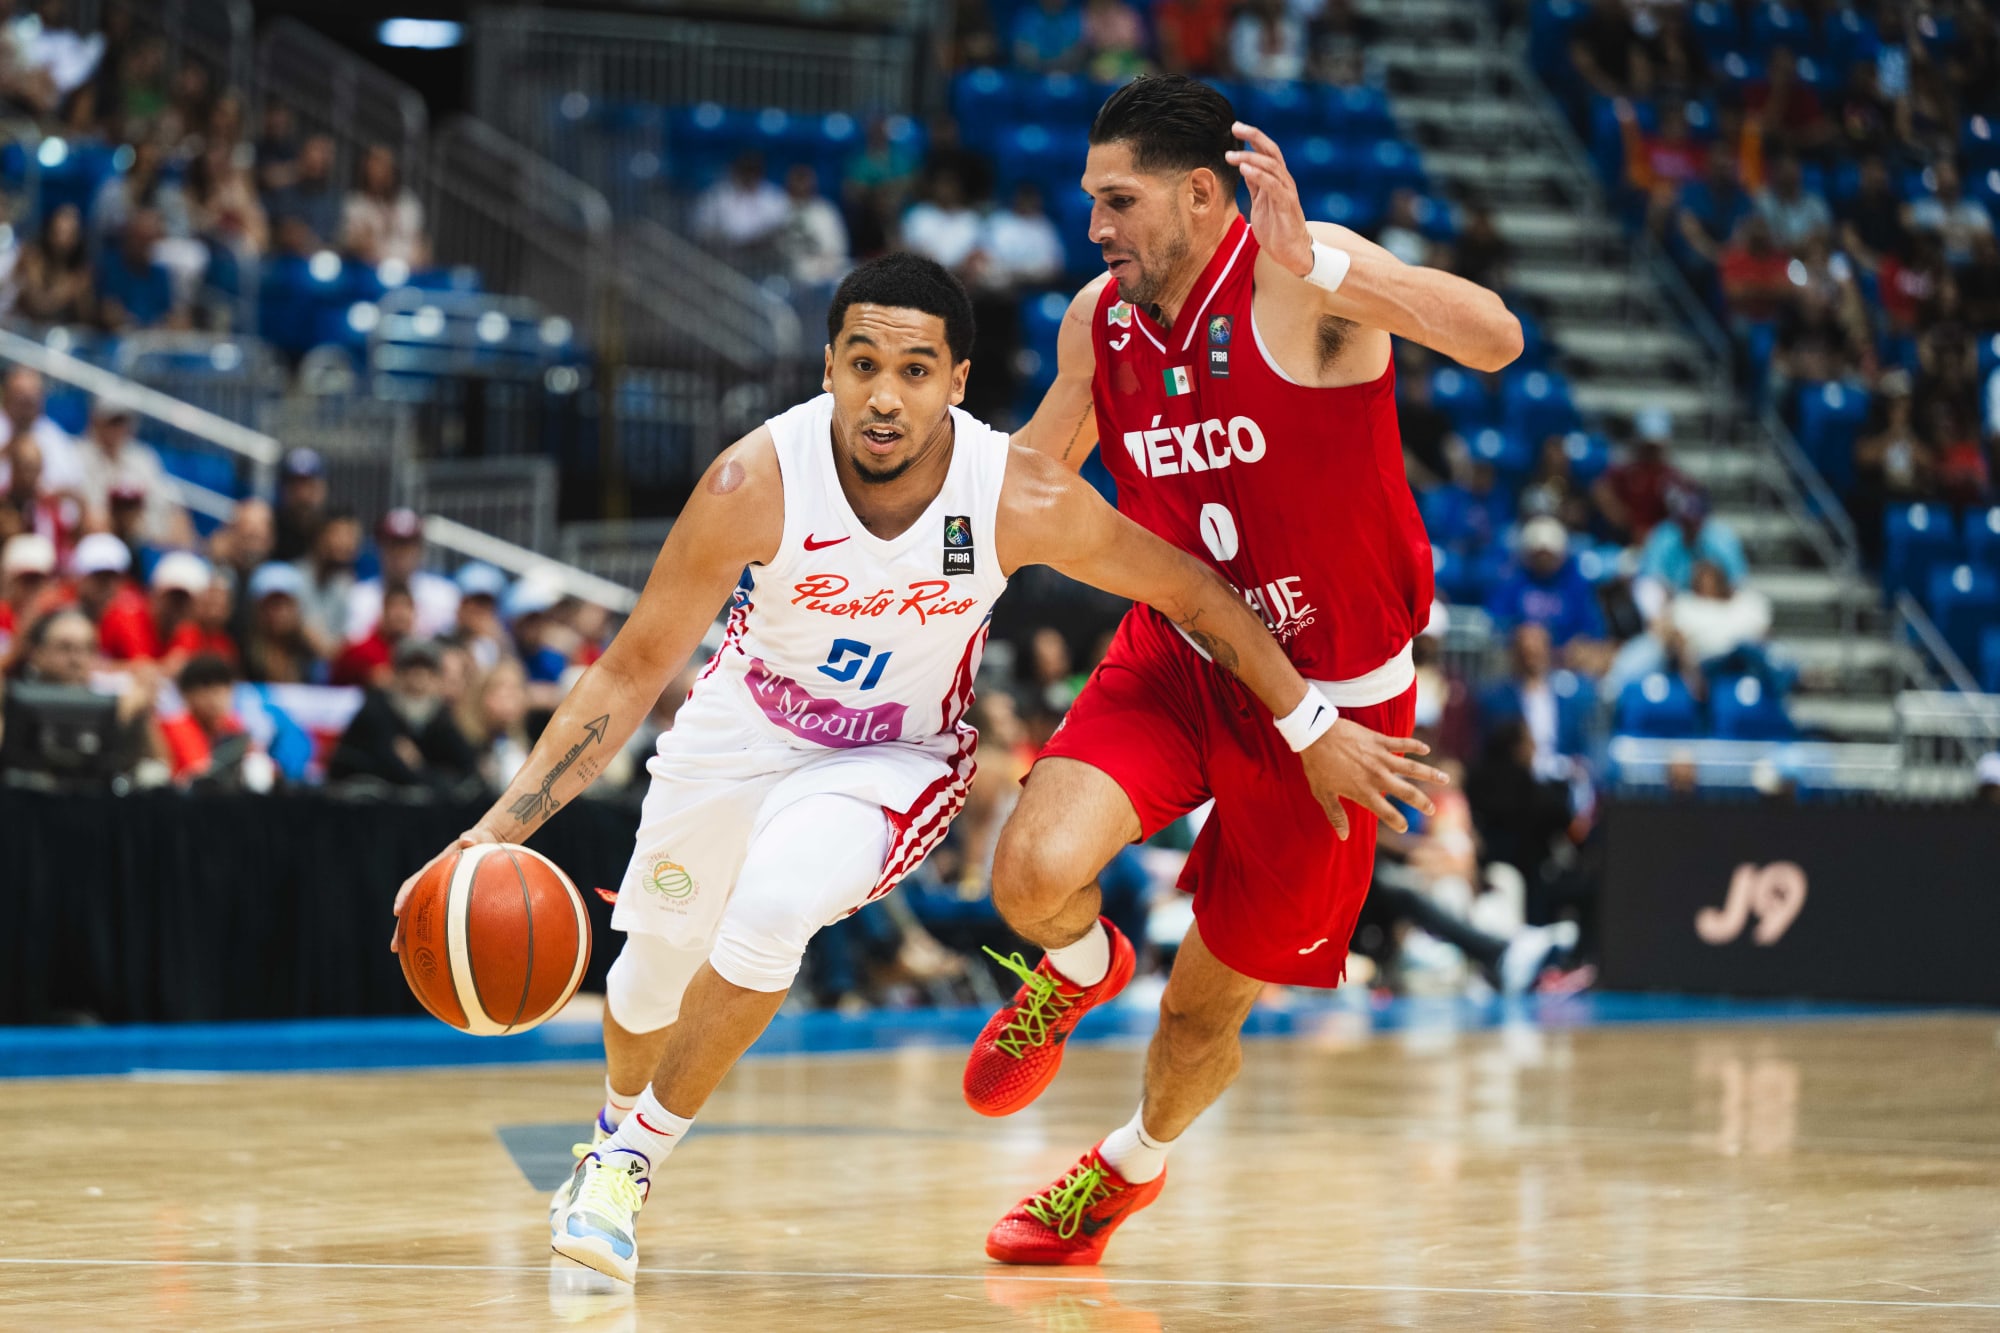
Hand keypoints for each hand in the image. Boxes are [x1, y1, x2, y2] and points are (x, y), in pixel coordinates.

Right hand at [390, 825, 503, 950]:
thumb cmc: (483, 840)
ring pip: (426, 917)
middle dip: (401, 927)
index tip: (397, 912)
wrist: (490, 844)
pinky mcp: (453, 902)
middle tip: (394, 947)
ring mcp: (442, 894)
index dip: (404, 896)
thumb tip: (468, 839)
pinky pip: (445, 919)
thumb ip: (475, 837)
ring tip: (410, 958)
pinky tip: (447, 954)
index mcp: (435, 868)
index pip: (414, 882)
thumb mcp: (480, 837)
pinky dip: (443, 935)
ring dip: (417, 936)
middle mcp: (434, 883)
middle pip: (413, 907)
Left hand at [1225, 121, 1311, 277]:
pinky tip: (1245, 170)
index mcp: (1277, 179)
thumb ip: (1255, 185)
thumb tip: (1245, 167)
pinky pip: (1273, 186)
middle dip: (1254, 137)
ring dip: (1250, 158)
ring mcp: (1287, 192)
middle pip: (1271, 151)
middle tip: (1235, 127)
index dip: (1253, 138)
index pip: (1267, 151)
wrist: (1292, 253)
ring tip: (1231, 156)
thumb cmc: (1277, 229)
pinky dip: (1259, 176)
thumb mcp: (1260, 203)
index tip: (1235, 127)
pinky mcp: (1286, 205)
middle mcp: (1284, 181)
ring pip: (1271, 166)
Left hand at [1297, 720, 1448, 840]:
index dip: (1397, 822)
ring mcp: (1381, 758)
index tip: (1404, 828)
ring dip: (1431, 774)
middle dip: (1422, 803)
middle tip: (1433, 810)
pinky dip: (1416, 746)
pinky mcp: (1380, 740)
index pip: (1386, 812)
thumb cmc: (1317, 765)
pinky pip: (1403, 743)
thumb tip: (1343, 836)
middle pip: (1407, 792)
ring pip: (1412, 768)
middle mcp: (1377, 776)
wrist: (1316, 735)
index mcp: (1364, 791)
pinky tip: (1426, 750)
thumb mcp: (1322, 794)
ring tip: (1445, 779)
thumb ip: (1335, 815)